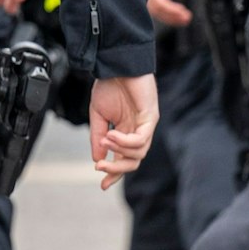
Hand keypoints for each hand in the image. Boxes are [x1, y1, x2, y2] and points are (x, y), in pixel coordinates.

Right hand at [88, 74, 158, 190]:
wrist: (115, 64)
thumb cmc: (109, 85)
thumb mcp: (98, 115)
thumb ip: (98, 137)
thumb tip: (97, 159)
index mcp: (126, 131)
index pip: (124, 159)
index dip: (114, 173)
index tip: (102, 185)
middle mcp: (138, 130)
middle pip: (134, 161)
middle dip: (117, 168)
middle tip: (100, 167)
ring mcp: (146, 125)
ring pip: (139, 154)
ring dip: (119, 151)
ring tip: (106, 139)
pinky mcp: (151, 117)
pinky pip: (141, 139)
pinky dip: (125, 141)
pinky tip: (112, 134)